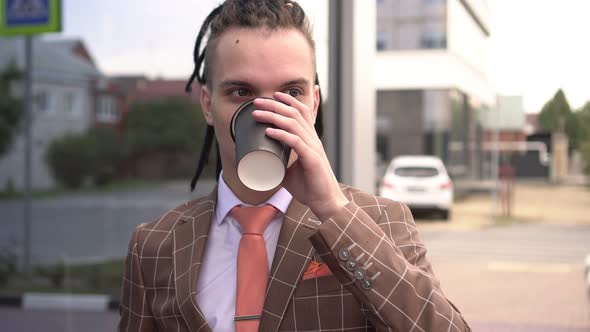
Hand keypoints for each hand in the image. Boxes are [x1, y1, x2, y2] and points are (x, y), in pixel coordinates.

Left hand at [252, 92, 348, 219]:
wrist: (325, 202)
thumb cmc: (310, 187)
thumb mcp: (291, 171)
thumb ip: (279, 163)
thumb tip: (261, 163)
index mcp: (310, 140)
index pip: (302, 112)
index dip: (289, 101)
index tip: (273, 95)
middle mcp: (313, 140)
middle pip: (294, 113)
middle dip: (274, 104)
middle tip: (257, 102)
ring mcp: (313, 148)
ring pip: (293, 124)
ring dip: (273, 116)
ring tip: (257, 113)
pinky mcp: (312, 159)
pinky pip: (295, 142)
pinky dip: (280, 134)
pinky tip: (268, 132)